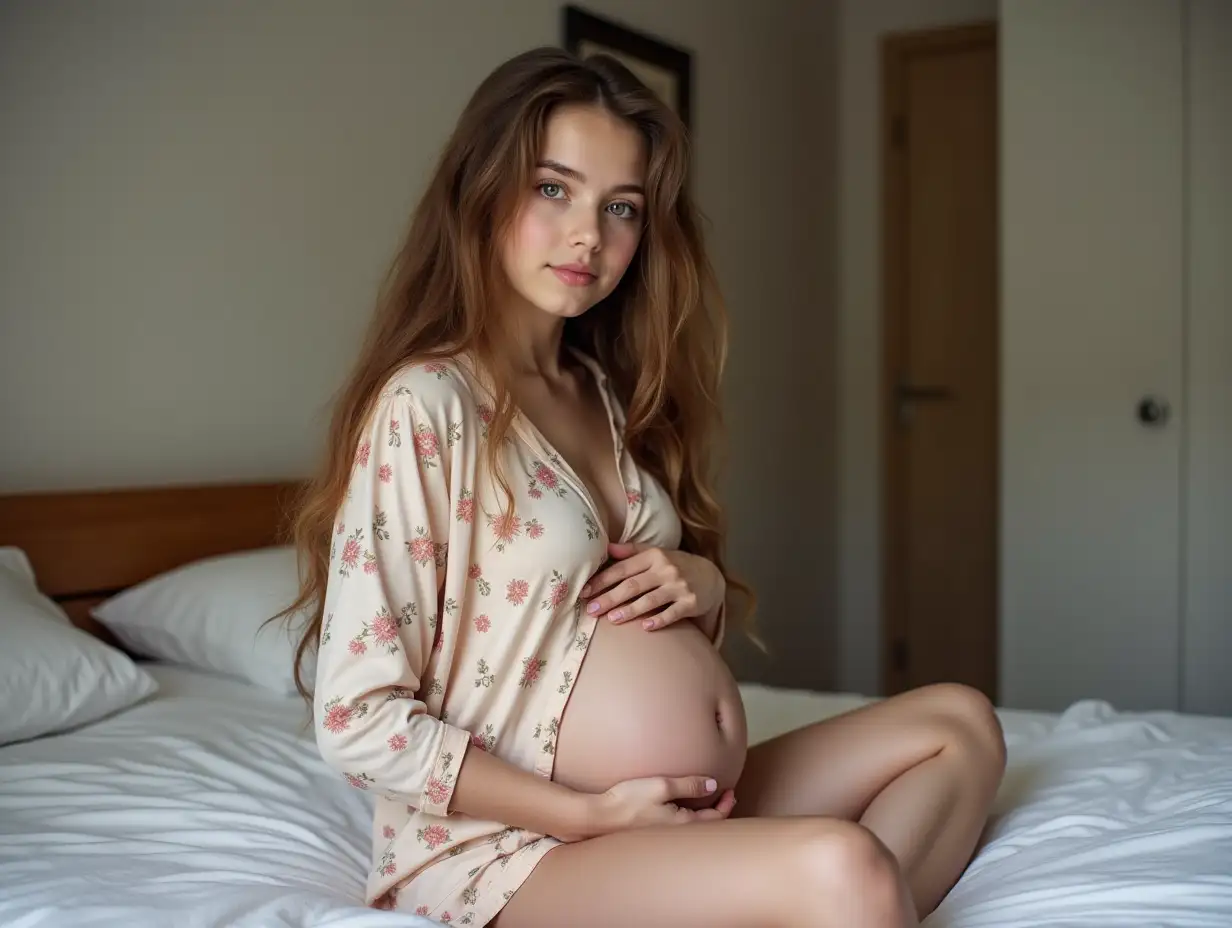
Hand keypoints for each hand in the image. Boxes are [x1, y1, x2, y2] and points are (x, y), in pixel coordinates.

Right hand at [566, 776, 736, 840]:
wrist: (599, 818)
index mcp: (682, 824)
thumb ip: (689, 785)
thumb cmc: (628, 801)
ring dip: (702, 815)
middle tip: (725, 796)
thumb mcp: (661, 786)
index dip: (726, 804)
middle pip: (705, 826)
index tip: (730, 789)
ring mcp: (663, 836)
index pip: (715, 818)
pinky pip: (677, 827)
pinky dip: (687, 817)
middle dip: (717, 812)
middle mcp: (676, 834)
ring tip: (707, 801)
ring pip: (691, 827)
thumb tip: (714, 785)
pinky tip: (680, 808)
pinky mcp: (652, 833)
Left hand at [581, 543, 724, 630]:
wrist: (711, 576)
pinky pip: (672, 613)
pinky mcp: (691, 603)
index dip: (602, 580)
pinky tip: (645, 627)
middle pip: (633, 585)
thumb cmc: (676, 565)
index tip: (584, 591)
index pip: (623, 568)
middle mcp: (666, 569)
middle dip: (610, 598)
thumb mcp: (656, 553)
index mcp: (654, 556)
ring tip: (611, 619)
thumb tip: (607, 548)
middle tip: (591, 609)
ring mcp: (679, 586)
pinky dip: (658, 620)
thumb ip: (632, 551)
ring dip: (629, 610)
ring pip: (650, 600)